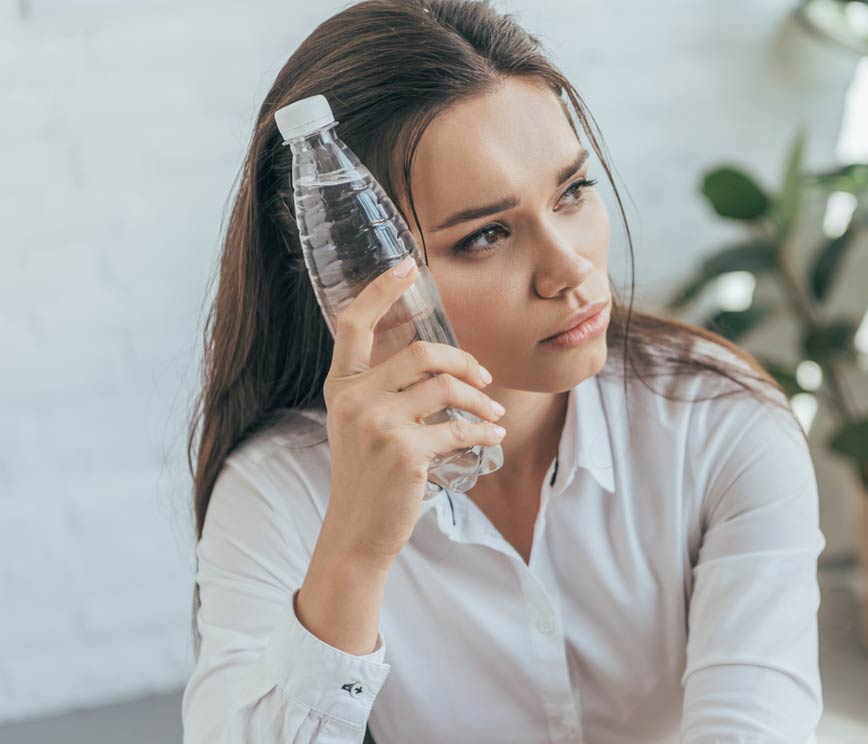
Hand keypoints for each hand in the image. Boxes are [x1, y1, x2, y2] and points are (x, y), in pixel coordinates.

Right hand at [319, 255, 506, 568]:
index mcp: (341, 387)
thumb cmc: (369, 476)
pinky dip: (484, 432)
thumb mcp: (361, 426)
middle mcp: (354, 400)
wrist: (358, 532)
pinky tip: (493, 437)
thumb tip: (442, 363)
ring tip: (493, 416)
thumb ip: (386, 391)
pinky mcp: (404, 451)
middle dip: (463, 362)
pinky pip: (459, 428)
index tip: (406, 265)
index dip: (381, 290)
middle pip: (422, 353)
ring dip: (480, 402)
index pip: (354, 325)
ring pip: (446, 388)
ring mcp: (378, 425)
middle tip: (484, 379)